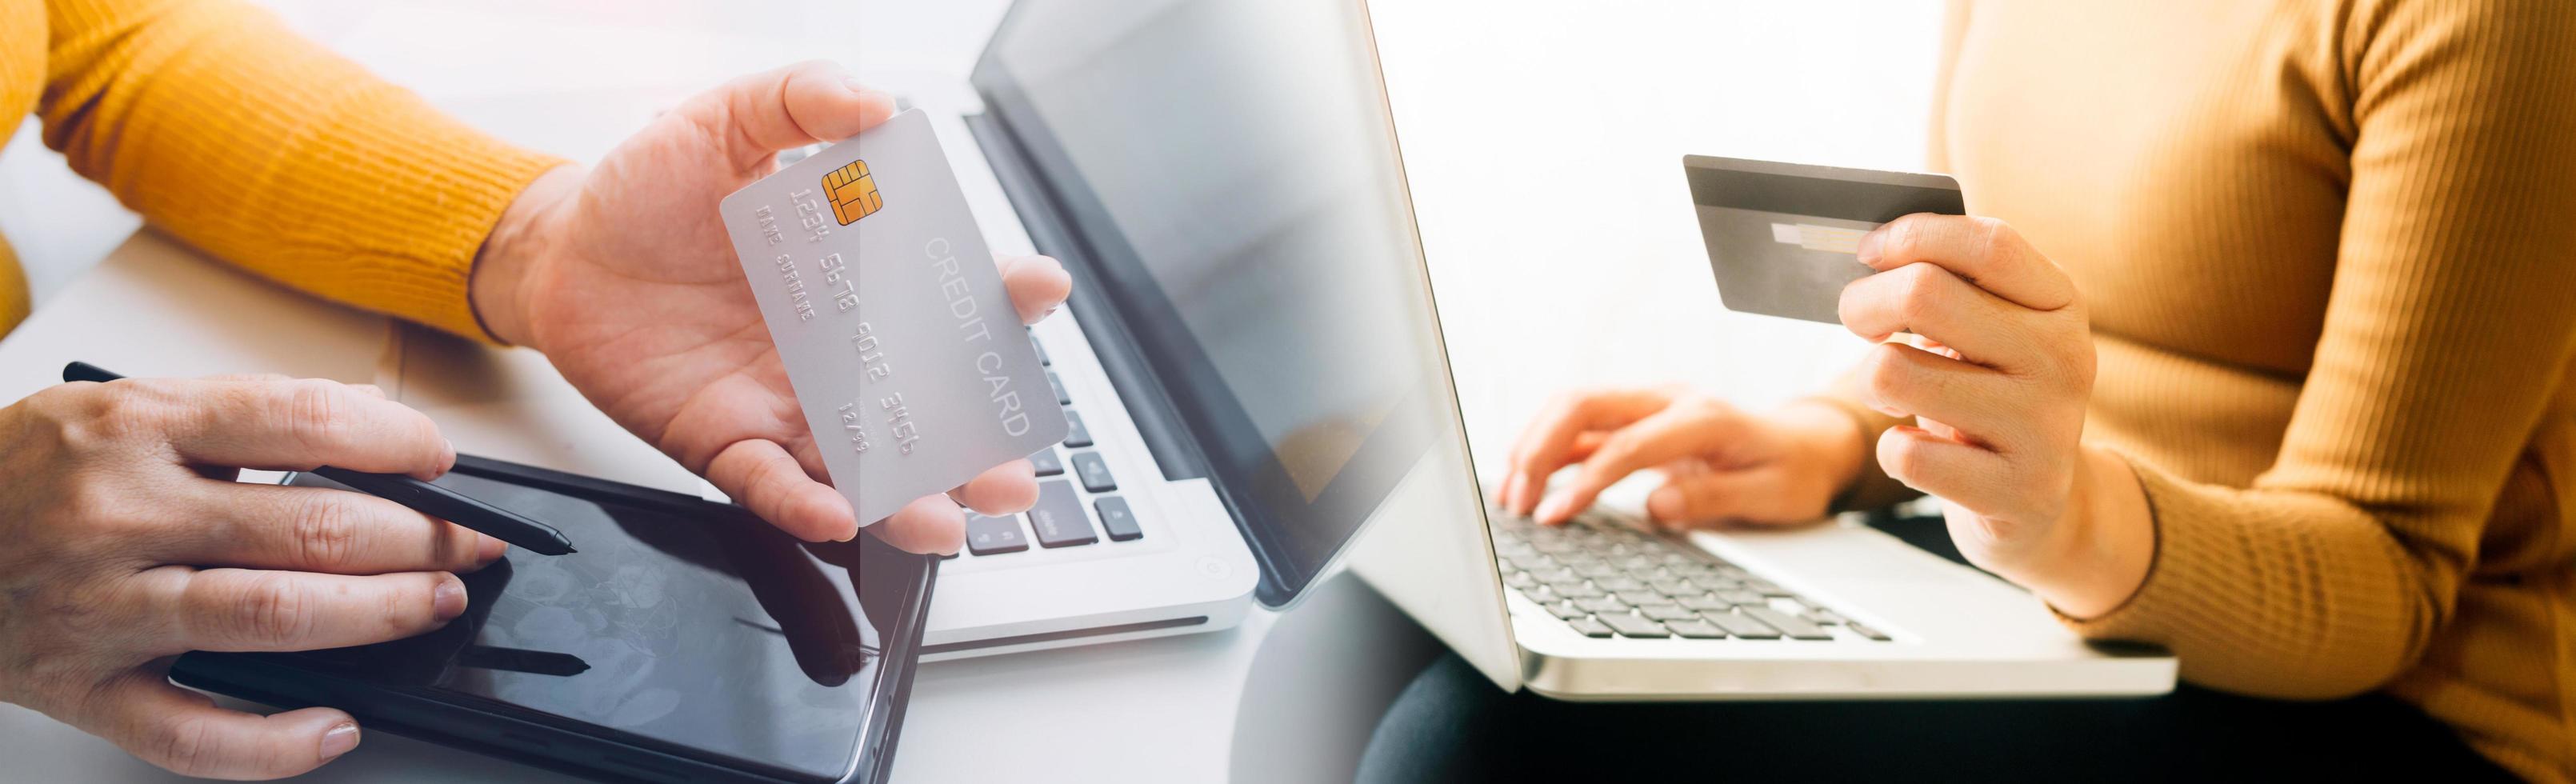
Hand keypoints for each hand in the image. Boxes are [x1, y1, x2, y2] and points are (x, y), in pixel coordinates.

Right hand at [0, 376, 502, 778]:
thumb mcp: (113, 409)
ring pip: (273, 617)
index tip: (441, 458)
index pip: (299, 420)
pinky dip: (276, 741)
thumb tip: (363, 425)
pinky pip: (193, 734)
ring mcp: (103, 609)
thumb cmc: (19, 478)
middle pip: (310, 527)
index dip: (393, 439)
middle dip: (418, 538)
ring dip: (377, 616)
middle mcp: (121, 515)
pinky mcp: (85, 690)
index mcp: (134, 429)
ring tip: (433, 605)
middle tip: (469, 546)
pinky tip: (336, 724)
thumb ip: (233, 417)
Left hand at [470, 62, 1072, 553]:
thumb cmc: (646, 190)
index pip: (949, 295)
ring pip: (865, 465)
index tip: (1035, 290)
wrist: (559, 249)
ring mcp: (786, 404)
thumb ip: (802, 100)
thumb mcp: (727, 120)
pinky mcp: (725, 441)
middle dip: (980, 446)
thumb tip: (874, 104)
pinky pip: (771, 483)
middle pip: (928, 408)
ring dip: (912, 498)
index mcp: (859, 278)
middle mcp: (838, 352)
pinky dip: (805, 503)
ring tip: (948, 518)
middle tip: (1017, 466)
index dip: (1001, 297)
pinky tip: (839, 512)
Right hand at [1498, 387, 1866, 527]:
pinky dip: (1547, 446)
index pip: (1627, 444)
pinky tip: (1526, 477)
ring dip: (1534, 443)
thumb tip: (1656, 505)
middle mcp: (1669, 399)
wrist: (1807, 445)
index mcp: (1703, 417)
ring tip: (1509, 492)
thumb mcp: (1771, 496)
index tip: (1554, 516)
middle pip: (1584, 404)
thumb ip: (1714, 499)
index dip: (1585, 481)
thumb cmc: (1792, 472)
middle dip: (1539, 449)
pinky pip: (1582, 424)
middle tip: (1515, 501)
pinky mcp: (1637, 418)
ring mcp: (1650, 404)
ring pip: (1573, 406)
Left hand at [1839, 214, 2148, 615]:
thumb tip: (1872, 249)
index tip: (1870, 251)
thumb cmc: (1992, 397)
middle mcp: (2064, 359)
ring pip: (1894, 372)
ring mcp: (2045, 428)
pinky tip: (1918, 450)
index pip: (1987, 245)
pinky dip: (1892, 449)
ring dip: (1873, 382)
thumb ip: (1953, 285)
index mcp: (2062, 305)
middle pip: (1923, 294)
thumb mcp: (1993, 332)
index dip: (1913, 236)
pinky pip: (1905, 452)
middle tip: (1860, 320)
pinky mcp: (2016, 492)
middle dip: (1864, 303)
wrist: (2041, 504)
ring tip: (1895, 391)